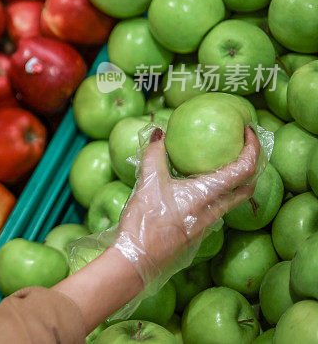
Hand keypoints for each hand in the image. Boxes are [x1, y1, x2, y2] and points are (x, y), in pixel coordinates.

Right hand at [114, 126, 259, 284]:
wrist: (137, 260)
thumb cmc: (144, 221)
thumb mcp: (147, 183)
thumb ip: (154, 154)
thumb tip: (159, 132)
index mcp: (206, 195)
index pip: (245, 170)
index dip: (253, 148)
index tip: (248, 132)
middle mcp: (214, 211)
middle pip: (247, 188)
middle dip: (251, 166)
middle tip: (242, 148)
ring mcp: (207, 225)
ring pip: (231, 201)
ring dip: (233, 183)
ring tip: (218, 166)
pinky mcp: (197, 234)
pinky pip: (215, 211)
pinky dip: (215, 195)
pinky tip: (194, 190)